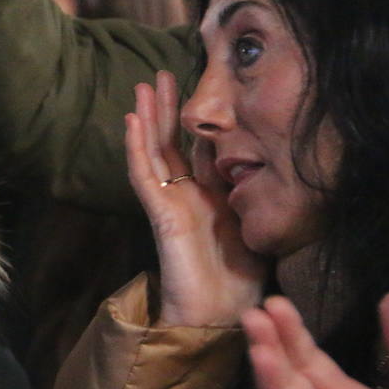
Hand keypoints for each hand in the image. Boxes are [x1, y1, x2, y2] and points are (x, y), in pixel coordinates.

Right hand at [125, 71, 264, 325]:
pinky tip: (133, 121)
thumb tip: (255, 164)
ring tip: (142, 86)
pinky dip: (137, 147)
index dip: (192, 122)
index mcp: (207, 199)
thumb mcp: (252, 224)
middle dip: (166, 110)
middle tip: (161, 75)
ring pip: (153, 152)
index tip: (192, 90)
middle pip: (170, 144)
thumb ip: (247, 195)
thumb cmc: (241, 280)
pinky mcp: (160, 212)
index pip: (196, 152)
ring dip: (147, 118)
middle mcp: (185, 196)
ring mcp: (169, 203)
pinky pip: (144, 174)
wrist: (222, 313)